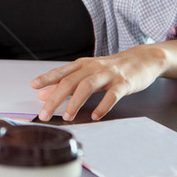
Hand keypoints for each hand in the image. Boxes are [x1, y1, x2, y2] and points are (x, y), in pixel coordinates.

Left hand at [30, 45, 166, 121]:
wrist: (142, 59)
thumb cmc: (112, 69)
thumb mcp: (88, 73)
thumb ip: (67, 83)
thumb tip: (44, 93)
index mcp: (82, 65)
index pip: (61, 72)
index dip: (47, 78)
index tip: (34, 86)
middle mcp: (93, 68)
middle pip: (70, 81)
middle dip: (55, 98)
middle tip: (45, 114)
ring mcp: (108, 75)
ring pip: (87, 86)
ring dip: (75, 102)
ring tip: (67, 116)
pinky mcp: (123, 83)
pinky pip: (112, 95)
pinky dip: (103, 106)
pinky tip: (95, 115)